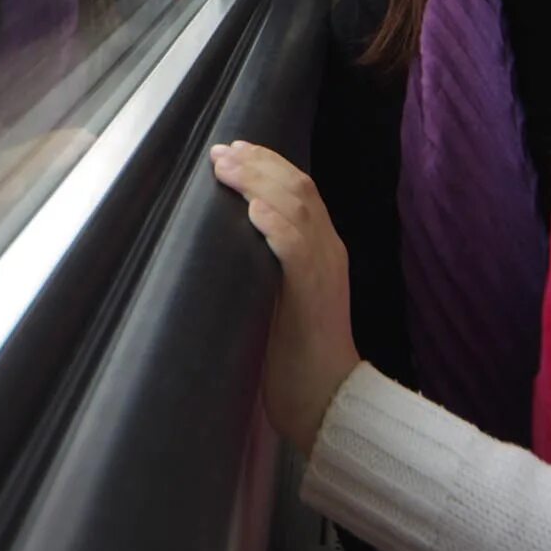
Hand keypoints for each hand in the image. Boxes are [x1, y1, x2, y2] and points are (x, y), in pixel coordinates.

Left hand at [211, 140, 361, 457]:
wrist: (327, 401)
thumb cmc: (296, 355)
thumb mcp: (279, 297)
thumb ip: (266, 265)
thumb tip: (226, 240)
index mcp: (322, 249)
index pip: (301, 190)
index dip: (267, 164)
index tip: (233, 150)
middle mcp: (328, 251)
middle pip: (298, 189)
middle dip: (258, 164)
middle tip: (222, 152)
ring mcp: (323, 272)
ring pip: (298, 211)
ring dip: (260, 185)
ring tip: (229, 168)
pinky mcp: (313, 298)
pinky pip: (299, 253)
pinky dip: (278, 229)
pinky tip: (254, 213)